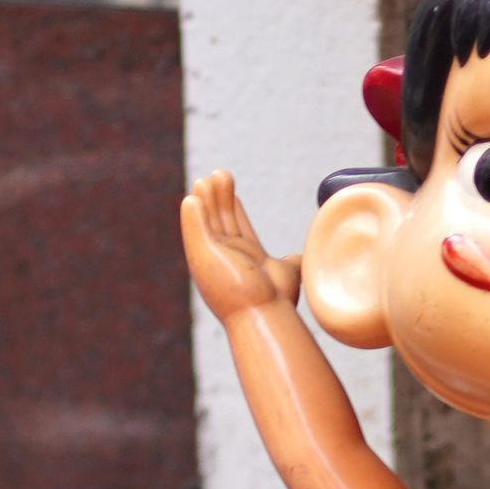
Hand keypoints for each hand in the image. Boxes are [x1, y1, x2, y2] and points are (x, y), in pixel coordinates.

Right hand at [181, 172, 305, 322]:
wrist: (265, 313)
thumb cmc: (275, 300)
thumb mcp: (287, 272)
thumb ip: (290, 261)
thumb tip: (298, 258)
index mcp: (242, 259)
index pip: (234, 225)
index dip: (230, 205)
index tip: (229, 187)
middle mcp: (224, 258)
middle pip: (219, 220)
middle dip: (218, 197)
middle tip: (220, 174)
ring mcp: (212, 257)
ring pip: (206, 222)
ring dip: (206, 200)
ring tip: (207, 178)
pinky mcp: (202, 256)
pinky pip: (194, 230)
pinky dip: (192, 215)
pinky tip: (191, 199)